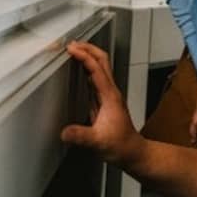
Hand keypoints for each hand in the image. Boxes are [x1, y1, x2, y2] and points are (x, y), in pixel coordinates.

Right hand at [61, 42, 141, 165]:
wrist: (132, 153)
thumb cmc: (120, 146)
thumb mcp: (98, 143)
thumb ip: (81, 136)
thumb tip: (64, 132)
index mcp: (109, 96)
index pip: (96, 68)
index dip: (84, 56)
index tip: (71, 49)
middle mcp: (110, 91)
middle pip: (102, 60)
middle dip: (88, 48)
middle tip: (72, 44)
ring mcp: (108, 94)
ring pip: (100, 66)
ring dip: (88, 55)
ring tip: (74, 51)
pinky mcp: (105, 100)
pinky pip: (96, 77)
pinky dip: (87, 68)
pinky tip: (79, 69)